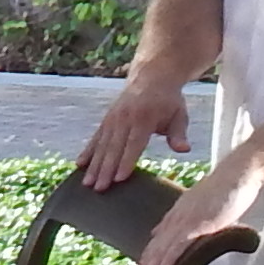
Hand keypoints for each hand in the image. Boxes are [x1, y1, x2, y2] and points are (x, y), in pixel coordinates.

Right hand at [72, 69, 198, 188]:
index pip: (134, 144)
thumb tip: (184, 149)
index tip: (118, 179)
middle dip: (105, 170)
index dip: (126, 162)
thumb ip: (179, 134)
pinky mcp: (106, 119)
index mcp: (144, 118)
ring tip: (86, 183)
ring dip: (93, 165)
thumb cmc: (168, 101)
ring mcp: (113, 118)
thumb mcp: (179, 115)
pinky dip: (87, 152)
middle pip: (114, 148)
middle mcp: (125, 118)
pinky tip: (79, 165)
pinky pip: (95, 138)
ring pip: (102, 145)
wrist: (152, 76)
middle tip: (98, 189)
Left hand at [128, 168, 263, 264]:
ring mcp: (186, 221)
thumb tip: (159, 235)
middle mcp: (175, 221)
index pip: (154, 249)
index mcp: (173, 220)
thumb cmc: (222, 191)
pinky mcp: (200, 221)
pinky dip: (170, 256)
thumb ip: (179, 224)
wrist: (238, 173)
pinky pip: (181, 241)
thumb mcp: (195, 210)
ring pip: (162, 250)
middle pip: (153, 253)